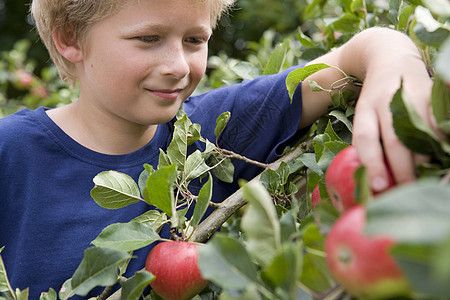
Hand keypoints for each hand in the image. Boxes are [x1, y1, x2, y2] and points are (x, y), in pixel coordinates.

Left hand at [351, 38, 434, 190]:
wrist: (391, 57)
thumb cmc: (374, 97)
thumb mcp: (363, 114)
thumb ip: (367, 142)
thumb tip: (375, 181)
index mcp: (365, 108)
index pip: (366, 138)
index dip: (372, 163)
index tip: (378, 187)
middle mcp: (389, 101)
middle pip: (397, 141)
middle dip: (402, 171)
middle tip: (405, 192)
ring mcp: (414, 97)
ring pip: (423, 137)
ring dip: (424, 163)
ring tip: (421, 181)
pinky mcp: (435, 96)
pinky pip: (441, 128)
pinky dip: (440, 146)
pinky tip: (437, 161)